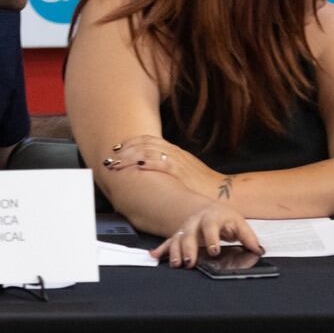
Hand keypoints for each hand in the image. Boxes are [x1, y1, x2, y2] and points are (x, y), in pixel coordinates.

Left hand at [102, 135, 225, 199]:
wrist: (222, 191)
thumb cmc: (203, 185)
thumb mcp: (185, 170)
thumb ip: (170, 167)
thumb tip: (152, 170)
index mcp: (175, 151)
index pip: (149, 141)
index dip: (131, 143)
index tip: (118, 148)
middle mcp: (174, 153)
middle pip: (145, 144)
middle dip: (125, 150)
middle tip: (111, 156)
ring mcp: (178, 161)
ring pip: (149, 152)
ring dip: (130, 157)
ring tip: (116, 163)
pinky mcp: (181, 172)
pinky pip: (162, 164)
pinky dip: (148, 163)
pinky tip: (137, 165)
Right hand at [150, 204, 262, 268]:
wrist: (210, 209)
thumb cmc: (225, 219)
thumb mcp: (239, 223)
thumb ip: (249, 237)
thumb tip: (258, 250)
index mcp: (212, 217)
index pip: (211, 226)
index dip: (212, 238)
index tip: (214, 251)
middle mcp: (196, 221)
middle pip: (190, 234)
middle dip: (189, 248)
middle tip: (191, 262)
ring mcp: (185, 228)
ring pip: (177, 239)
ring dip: (175, 252)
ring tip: (176, 264)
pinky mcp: (179, 236)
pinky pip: (168, 242)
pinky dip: (161, 250)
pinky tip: (154, 256)